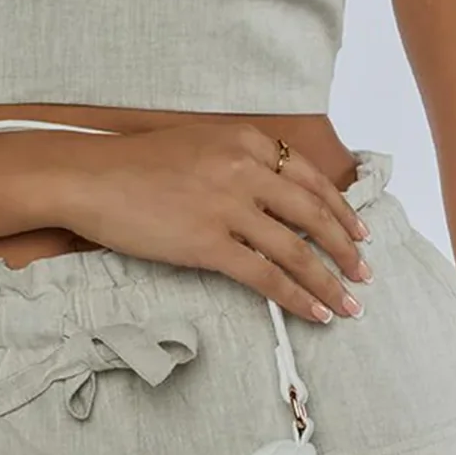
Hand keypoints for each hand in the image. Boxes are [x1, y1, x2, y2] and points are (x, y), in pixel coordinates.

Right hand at [58, 119, 371, 325]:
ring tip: (348, 304)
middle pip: (313, 214)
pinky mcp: (208, 243)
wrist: (90, 178)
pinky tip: (313, 313)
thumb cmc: (137, 164)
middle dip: (346, 249)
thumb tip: (275, 196)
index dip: (341, 210)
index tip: (359, 232)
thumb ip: (240, 161)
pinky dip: (295, 297)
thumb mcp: (200, 144)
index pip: (310, 179)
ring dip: (329, 281)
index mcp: (246, 141)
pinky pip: (264, 275)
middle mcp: (245, 169)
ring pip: (296, 250)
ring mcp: (228, 206)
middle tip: (365, 273)